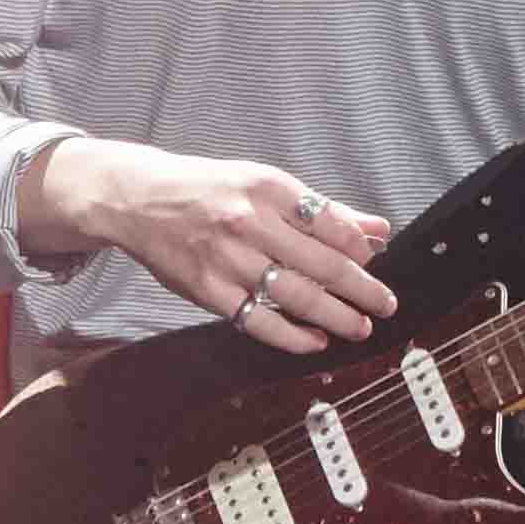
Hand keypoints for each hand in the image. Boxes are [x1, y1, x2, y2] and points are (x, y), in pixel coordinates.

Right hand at [28, 139, 398, 346]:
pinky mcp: (207, 290)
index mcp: (267, 188)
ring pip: (295, 295)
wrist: (139, 199)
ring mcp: (227, 259)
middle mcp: (248, 222)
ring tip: (359, 327)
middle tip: (385, 305)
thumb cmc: (209, 189)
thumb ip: (321, 209)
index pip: (330, 223)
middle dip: (362, 289)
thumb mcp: (264, 183)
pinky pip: (259, 320)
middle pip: (320, 263)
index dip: (361, 249)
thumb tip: (376, 229)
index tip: (377, 264)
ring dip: (335, 316)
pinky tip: (315, 340)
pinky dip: (292, 335)